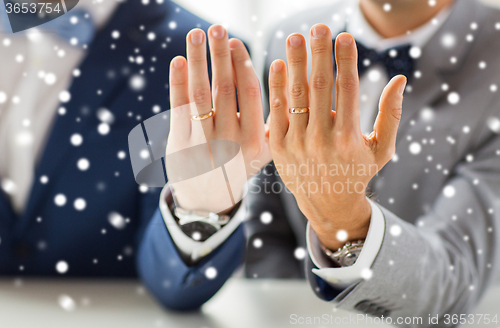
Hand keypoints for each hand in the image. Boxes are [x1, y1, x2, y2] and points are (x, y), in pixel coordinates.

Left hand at [166, 25, 270, 213]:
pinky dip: (177, 83)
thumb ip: (271, 123)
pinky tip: (178, 61)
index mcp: (254, 142)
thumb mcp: (263, 153)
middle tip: (218, 28)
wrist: (207, 200)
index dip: (243, 66)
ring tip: (196, 34)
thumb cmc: (238, 167)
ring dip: (197, 61)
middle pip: (225, 90)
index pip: (251, 95)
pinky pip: (178, 110)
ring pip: (200, 95)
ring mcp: (202, 144)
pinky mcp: (179, 145)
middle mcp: (229, 142)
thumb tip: (285, 84)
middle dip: (221, 56)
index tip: (237, 42)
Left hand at [268, 26, 406, 249]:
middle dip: (318, 53)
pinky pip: (276, 111)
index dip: (345, 59)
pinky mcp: (278, 146)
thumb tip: (399, 79)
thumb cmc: (357, 172)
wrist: (327, 204)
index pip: (347, 88)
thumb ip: (391, 114)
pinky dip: (276, 87)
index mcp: (349, 138)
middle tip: (318, 27)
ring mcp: (296, 143)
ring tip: (295, 38)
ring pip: (295, 95)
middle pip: (319, 86)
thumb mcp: (382, 149)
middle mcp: (321, 139)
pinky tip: (278, 64)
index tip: (344, 36)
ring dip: (294, 63)